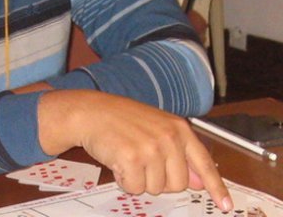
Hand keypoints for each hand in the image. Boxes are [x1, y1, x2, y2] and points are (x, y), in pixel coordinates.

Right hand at [38, 90, 231, 209]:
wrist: (91, 112)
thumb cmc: (121, 119)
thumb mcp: (156, 128)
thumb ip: (180, 153)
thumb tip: (200, 182)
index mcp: (178, 128)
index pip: (203, 162)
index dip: (216, 186)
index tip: (225, 204)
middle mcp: (168, 137)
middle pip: (178, 184)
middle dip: (159, 180)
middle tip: (142, 160)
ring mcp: (151, 148)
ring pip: (156, 189)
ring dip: (140, 179)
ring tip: (128, 156)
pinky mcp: (133, 158)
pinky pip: (136, 189)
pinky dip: (125, 181)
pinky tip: (118, 160)